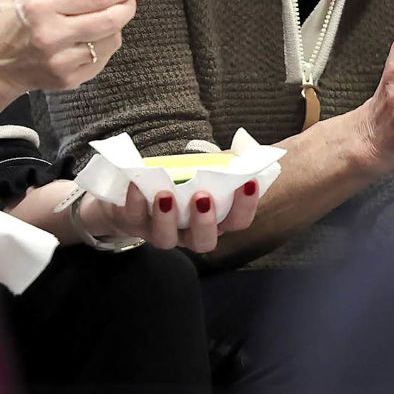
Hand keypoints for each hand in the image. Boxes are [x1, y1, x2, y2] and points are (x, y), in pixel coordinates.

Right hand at [0, 0, 137, 92]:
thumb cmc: (18, 10)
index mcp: (40, 3)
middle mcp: (50, 35)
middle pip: (111, 18)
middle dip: (127, 3)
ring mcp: (60, 61)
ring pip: (112, 39)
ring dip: (116, 23)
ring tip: (102, 15)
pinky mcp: (68, 80)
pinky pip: (104, 59)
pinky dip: (105, 44)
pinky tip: (90, 36)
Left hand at [76, 179, 262, 253]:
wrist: (133, 188)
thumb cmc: (180, 179)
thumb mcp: (206, 169)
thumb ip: (229, 164)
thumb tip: (260, 151)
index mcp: (213, 219)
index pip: (237, 221)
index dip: (246, 206)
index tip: (249, 182)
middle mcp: (189, 233)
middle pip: (203, 242)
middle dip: (205, 222)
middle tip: (203, 196)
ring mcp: (160, 231)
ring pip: (166, 239)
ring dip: (168, 218)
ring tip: (166, 194)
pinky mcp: (133, 222)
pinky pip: (134, 217)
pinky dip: (136, 202)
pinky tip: (138, 185)